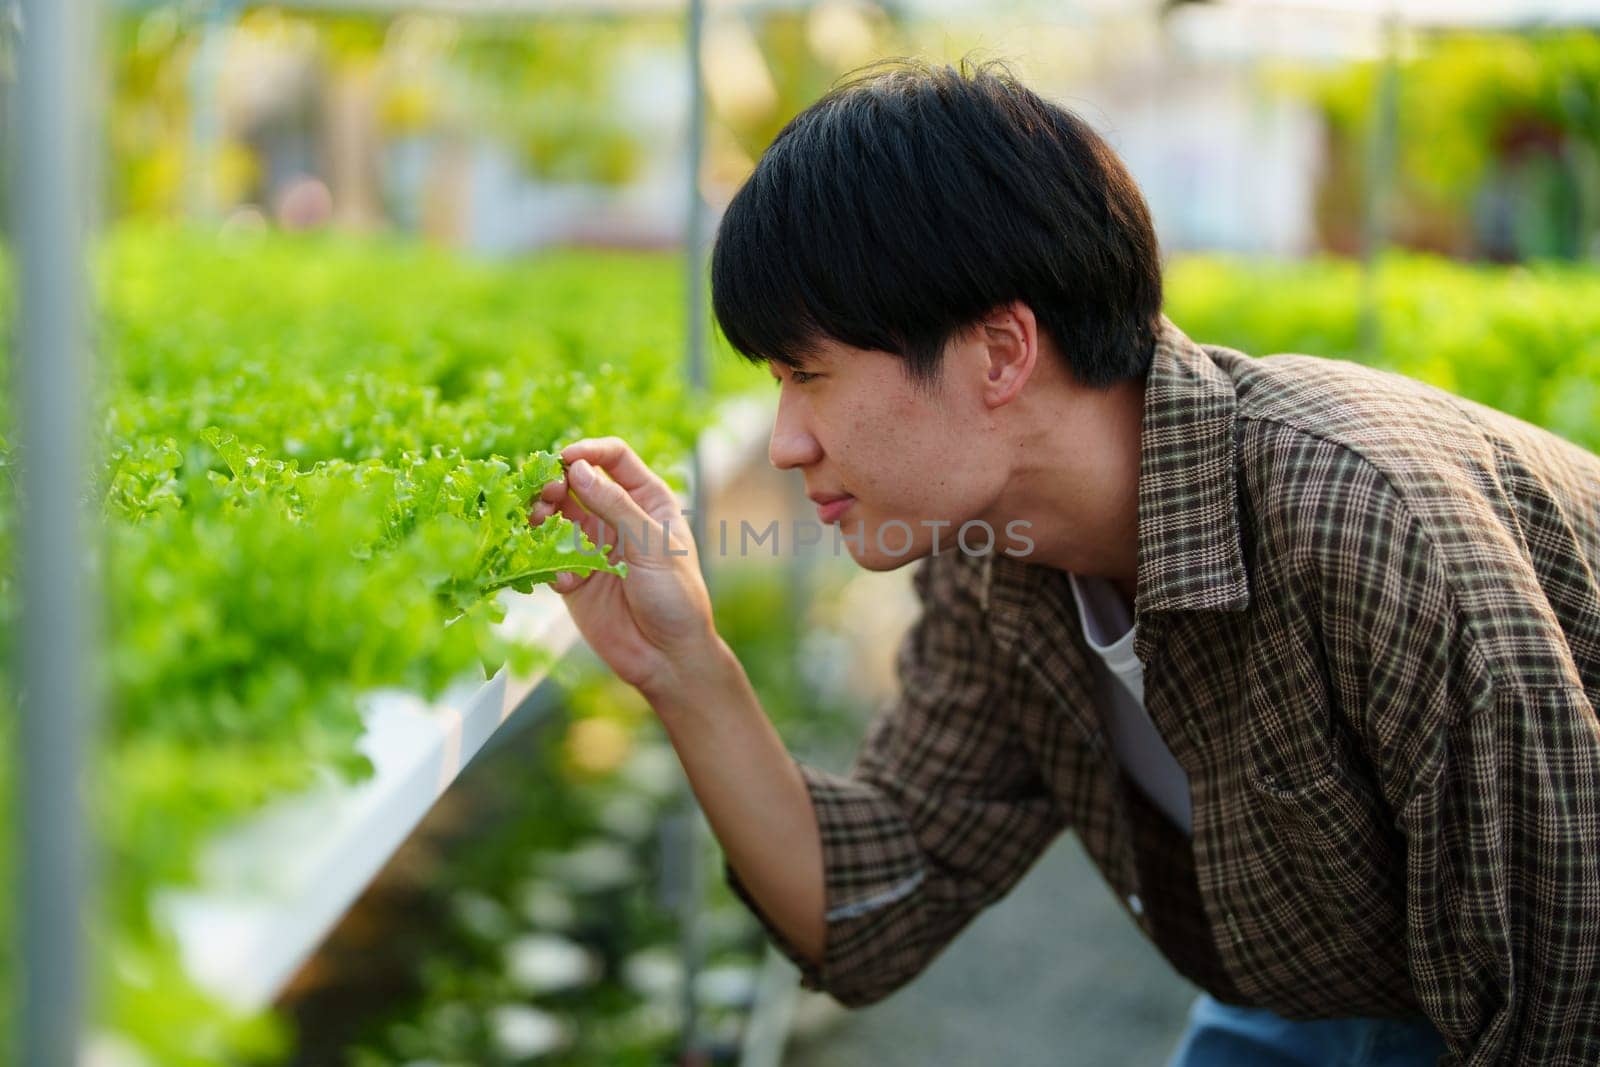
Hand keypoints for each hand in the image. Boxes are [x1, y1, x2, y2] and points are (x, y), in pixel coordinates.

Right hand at [528, 436, 719, 696]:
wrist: (667, 657)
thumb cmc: (676, 597)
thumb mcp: (652, 545)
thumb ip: (614, 505)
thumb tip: (576, 469)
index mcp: (648, 500)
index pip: (614, 458)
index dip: (588, 451)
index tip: (564, 459)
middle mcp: (617, 517)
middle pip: (576, 482)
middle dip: (556, 482)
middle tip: (544, 493)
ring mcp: (592, 546)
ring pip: (555, 515)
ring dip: (541, 514)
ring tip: (537, 522)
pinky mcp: (572, 576)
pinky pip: (547, 556)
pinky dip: (545, 560)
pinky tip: (564, 581)